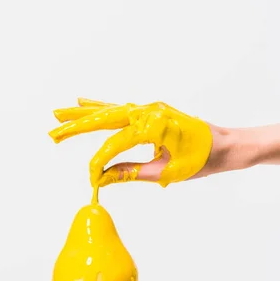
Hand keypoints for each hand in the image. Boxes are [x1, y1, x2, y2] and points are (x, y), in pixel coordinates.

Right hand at [49, 98, 213, 187]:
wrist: (226, 145)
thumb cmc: (201, 160)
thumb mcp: (166, 171)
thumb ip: (132, 173)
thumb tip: (102, 178)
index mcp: (154, 126)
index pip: (116, 144)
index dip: (100, 163)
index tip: (91, 179)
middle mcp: (149, 111)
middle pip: (104, 118)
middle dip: (76, 127)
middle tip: (53, 135)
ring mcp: (149, 108)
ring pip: (109, 109)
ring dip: (83, 113)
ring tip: (58, 114)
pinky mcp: (151, 110)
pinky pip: (120, 107)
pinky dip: (101, 106)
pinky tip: (84, 101)